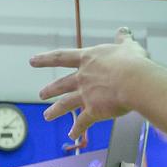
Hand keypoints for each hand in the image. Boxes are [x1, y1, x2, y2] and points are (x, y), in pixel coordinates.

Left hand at [30, 28, 151, 144]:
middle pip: (61, 84)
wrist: (135, 81)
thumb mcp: (128, 46)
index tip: (32, 61)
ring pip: (65, 104)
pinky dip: (77, 129)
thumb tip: (123, 31)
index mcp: (88, 59)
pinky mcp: (93, 111)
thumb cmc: (133, 62)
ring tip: (47, 116)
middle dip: (49, 90)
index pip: (61, 57)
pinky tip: (72, 135)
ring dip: (54, 111)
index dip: (45, 59)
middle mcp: (82, 77)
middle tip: (41, 95)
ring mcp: (85, 94)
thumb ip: (123, 39)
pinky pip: (82, 122)